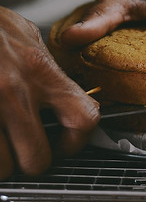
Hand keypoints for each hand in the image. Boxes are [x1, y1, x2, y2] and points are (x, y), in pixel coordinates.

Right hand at [0, 8, 99, 178]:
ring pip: (3, 167)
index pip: (82, 118)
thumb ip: (44, 63)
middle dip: (30, 162)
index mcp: (40, 71)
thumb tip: (60, 83)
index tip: (65, 145)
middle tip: (22, 153)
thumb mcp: (23, 34)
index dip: (77, 141)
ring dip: (1, 163)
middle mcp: (15, 92)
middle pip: (37, 158)